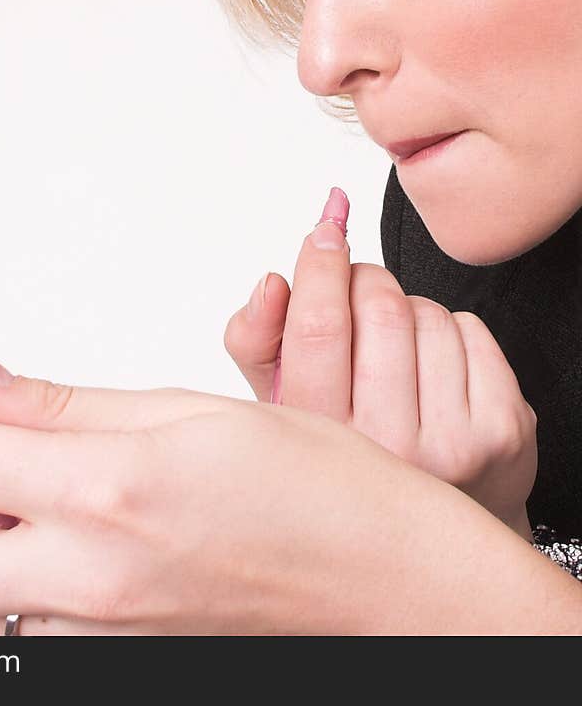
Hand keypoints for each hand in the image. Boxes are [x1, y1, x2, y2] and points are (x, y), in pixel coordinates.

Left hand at [0, 350, 538, 635]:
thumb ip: (67, 402)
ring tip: (36, 494)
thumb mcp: (191, 410)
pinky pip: (32, 629)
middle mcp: (90, 581)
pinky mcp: (120, 662)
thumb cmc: (321, 488)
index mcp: (110, 491)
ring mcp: (102, 638)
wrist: (392, 587)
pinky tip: (79, 537)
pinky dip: (26, 582)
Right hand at [223, 189, 537, 539]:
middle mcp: (389, 452)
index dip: (321, 264)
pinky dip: (450, 329)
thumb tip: (273, 282)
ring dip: (407, 310)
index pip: (318, 327)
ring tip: (394, 350)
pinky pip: (471, 328)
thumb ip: (256, 337)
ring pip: (429, 313)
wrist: (424, 531)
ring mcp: (454, 445)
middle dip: (366, 280)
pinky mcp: (504, 431)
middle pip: (380, 308)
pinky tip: (433, 367)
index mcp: (322, 441)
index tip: (325, 229)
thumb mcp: (279, 400)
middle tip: (356, 294)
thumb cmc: (345, 449)